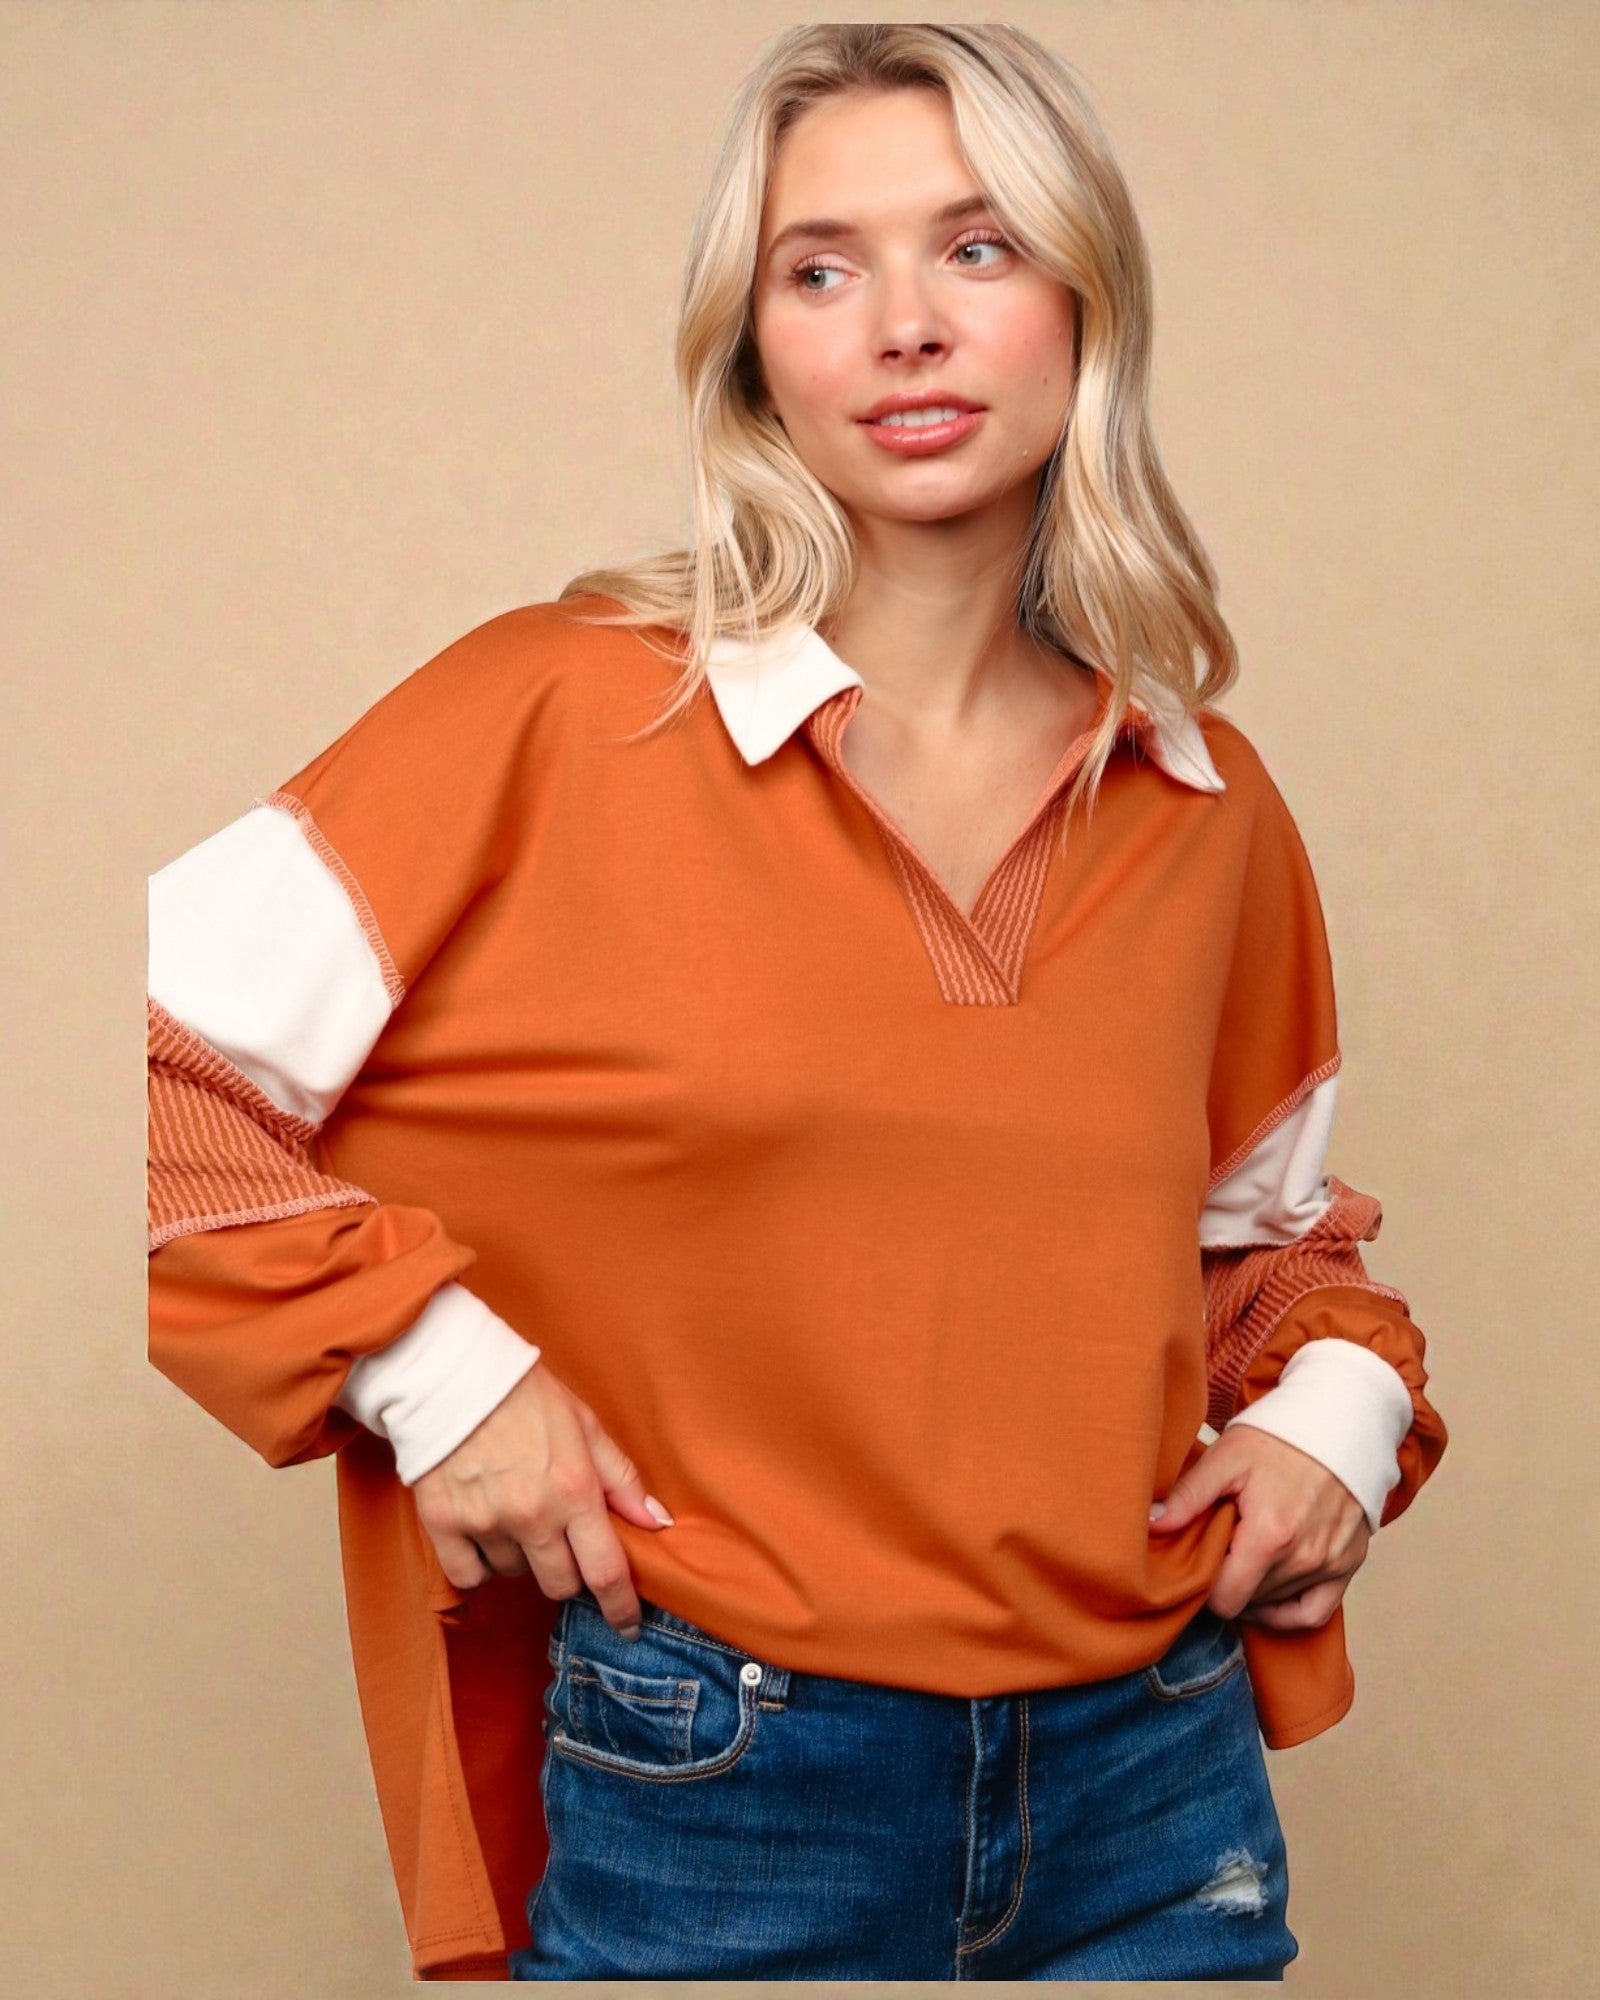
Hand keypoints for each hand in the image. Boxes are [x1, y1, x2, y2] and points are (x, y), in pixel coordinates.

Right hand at [410, 1361, 672, 1637]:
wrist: (452, 1375)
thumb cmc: (525, 1397)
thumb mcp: (586, 1427)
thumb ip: (622, 1480)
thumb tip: (657, 1522)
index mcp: (574, 1490)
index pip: (606, 1572)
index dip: (621, 1608)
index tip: (628, 1625)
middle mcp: (532, 1514)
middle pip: (560, 1585)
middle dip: (567, 1571)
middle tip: (559, 1539)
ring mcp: (485, 1522)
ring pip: (515, 1575)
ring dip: (522, 1557)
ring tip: (514, 1512)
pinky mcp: (443, 1525)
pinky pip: (470, 1575)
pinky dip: (479, 1563)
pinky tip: (484, 1531)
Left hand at [1148, 1427, 1369, 1631]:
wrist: (1337, 1421)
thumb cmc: (1279, 1437)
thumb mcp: (1226, 1458)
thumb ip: (1188, 1495)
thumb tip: (1152, 1524)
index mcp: (1270, 1536)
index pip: (1225, 1598)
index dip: (1203, 1586)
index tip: (1197, 1559)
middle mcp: (1304, 1558)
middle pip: (1249, 1602)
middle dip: (1227, 1582)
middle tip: (1218, 1551)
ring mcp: (1330, 1564)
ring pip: (1276, 1605)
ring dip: (1253, 1589)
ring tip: (1240, 1556)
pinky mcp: (1349, 1563)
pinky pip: (1315, 1612)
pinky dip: (1288, 1612)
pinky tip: (1267, 1595)